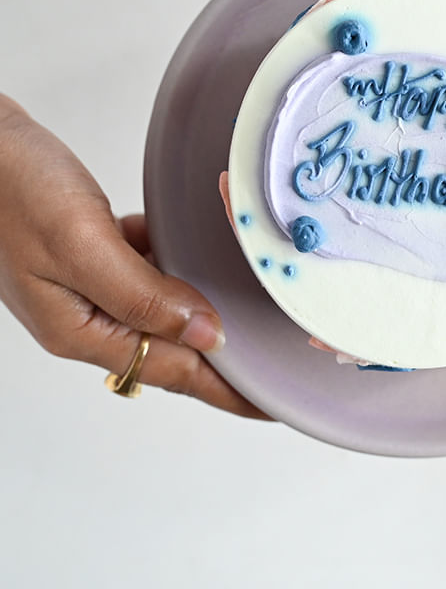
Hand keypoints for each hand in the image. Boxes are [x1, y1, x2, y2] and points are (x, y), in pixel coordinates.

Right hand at [0, 95, 267, 418]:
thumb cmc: (12, 189)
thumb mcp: (80, 245)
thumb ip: (143, 295)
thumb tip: (205, 334)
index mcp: (81, 330)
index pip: (172, 372)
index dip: (226, 390)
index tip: (269, 402)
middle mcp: (87, 316)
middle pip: (171, 349)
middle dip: (223, 358)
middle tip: (274, 361)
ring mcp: (89, 286)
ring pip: (163, 311)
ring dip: (204, 311)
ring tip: (251, 314)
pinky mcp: (93, 254)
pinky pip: (148, 271)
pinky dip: (176, 265)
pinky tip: (196, 251)